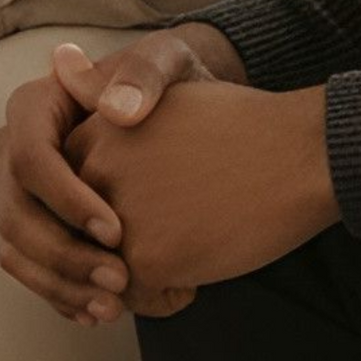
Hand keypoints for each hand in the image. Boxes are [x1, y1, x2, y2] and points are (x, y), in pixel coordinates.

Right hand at [0, 27, 240, 322]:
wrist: (173, 111)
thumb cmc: (166, 79)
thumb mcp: (164, 59)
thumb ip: (144, 73)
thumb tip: (116, 110)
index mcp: (34, 105)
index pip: (30, 156)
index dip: (65, 199)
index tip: (116, 230)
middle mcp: (12, 150)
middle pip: (15, 211)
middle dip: (64, 254)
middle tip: (120, 281)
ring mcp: (16, 192)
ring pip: (16, 248)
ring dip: (61, 285)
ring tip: (115, 307)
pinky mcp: (31, 225)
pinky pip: (30, 268)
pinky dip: (60, 294)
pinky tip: (99, 311)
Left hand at [67, 80, 337, 298]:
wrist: (300, 153)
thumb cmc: (241, 128)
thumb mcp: (167, 94)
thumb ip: (111, 95)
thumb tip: (60, 63)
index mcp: (100, 124)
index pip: (79, 189)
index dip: (120, 200)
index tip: (166, 187)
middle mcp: (96, 163)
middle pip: (88, 232)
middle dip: (131, 238)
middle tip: (188, 210)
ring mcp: (117, 211)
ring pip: (108, 270)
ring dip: (150, 267)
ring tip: (198, 230)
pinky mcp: (146, 255)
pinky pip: (141, 297)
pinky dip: (175, 290)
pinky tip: (208, 252)